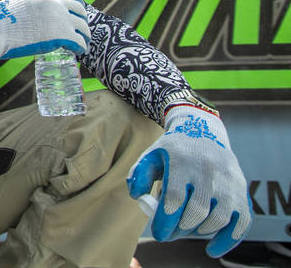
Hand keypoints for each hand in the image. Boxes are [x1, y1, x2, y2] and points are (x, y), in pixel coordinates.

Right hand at [0, 0, 88, 63]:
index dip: (77, 5)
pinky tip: (77, 51)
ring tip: (80, 43)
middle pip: (80, 11)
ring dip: (83, 36)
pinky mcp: (61, 34)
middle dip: (82, 21)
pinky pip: (79, 42)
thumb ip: (33, 1)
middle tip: (80, 31)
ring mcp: (59, 17)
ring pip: (82, 27)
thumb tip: (37, 9)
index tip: (78, 13)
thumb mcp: (19, 1)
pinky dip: (80, 47)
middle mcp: (54, 1)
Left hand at [127, 105, 250, 257]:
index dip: (165, 220)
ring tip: (185, 230)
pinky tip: (212, 249)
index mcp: (182, 161)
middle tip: (169, 234)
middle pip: (197, 210)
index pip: (175, 197)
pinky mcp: (242, 191)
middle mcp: (209, 171)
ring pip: (220, 217)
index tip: (158, 233)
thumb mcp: (150, 156)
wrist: (203, 131)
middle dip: (180, 229)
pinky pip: (242, 221)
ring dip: (200, 231)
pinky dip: (229, 239)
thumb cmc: (171, 150)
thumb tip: (138, 198)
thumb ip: (138, 176)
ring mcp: (229, 182)